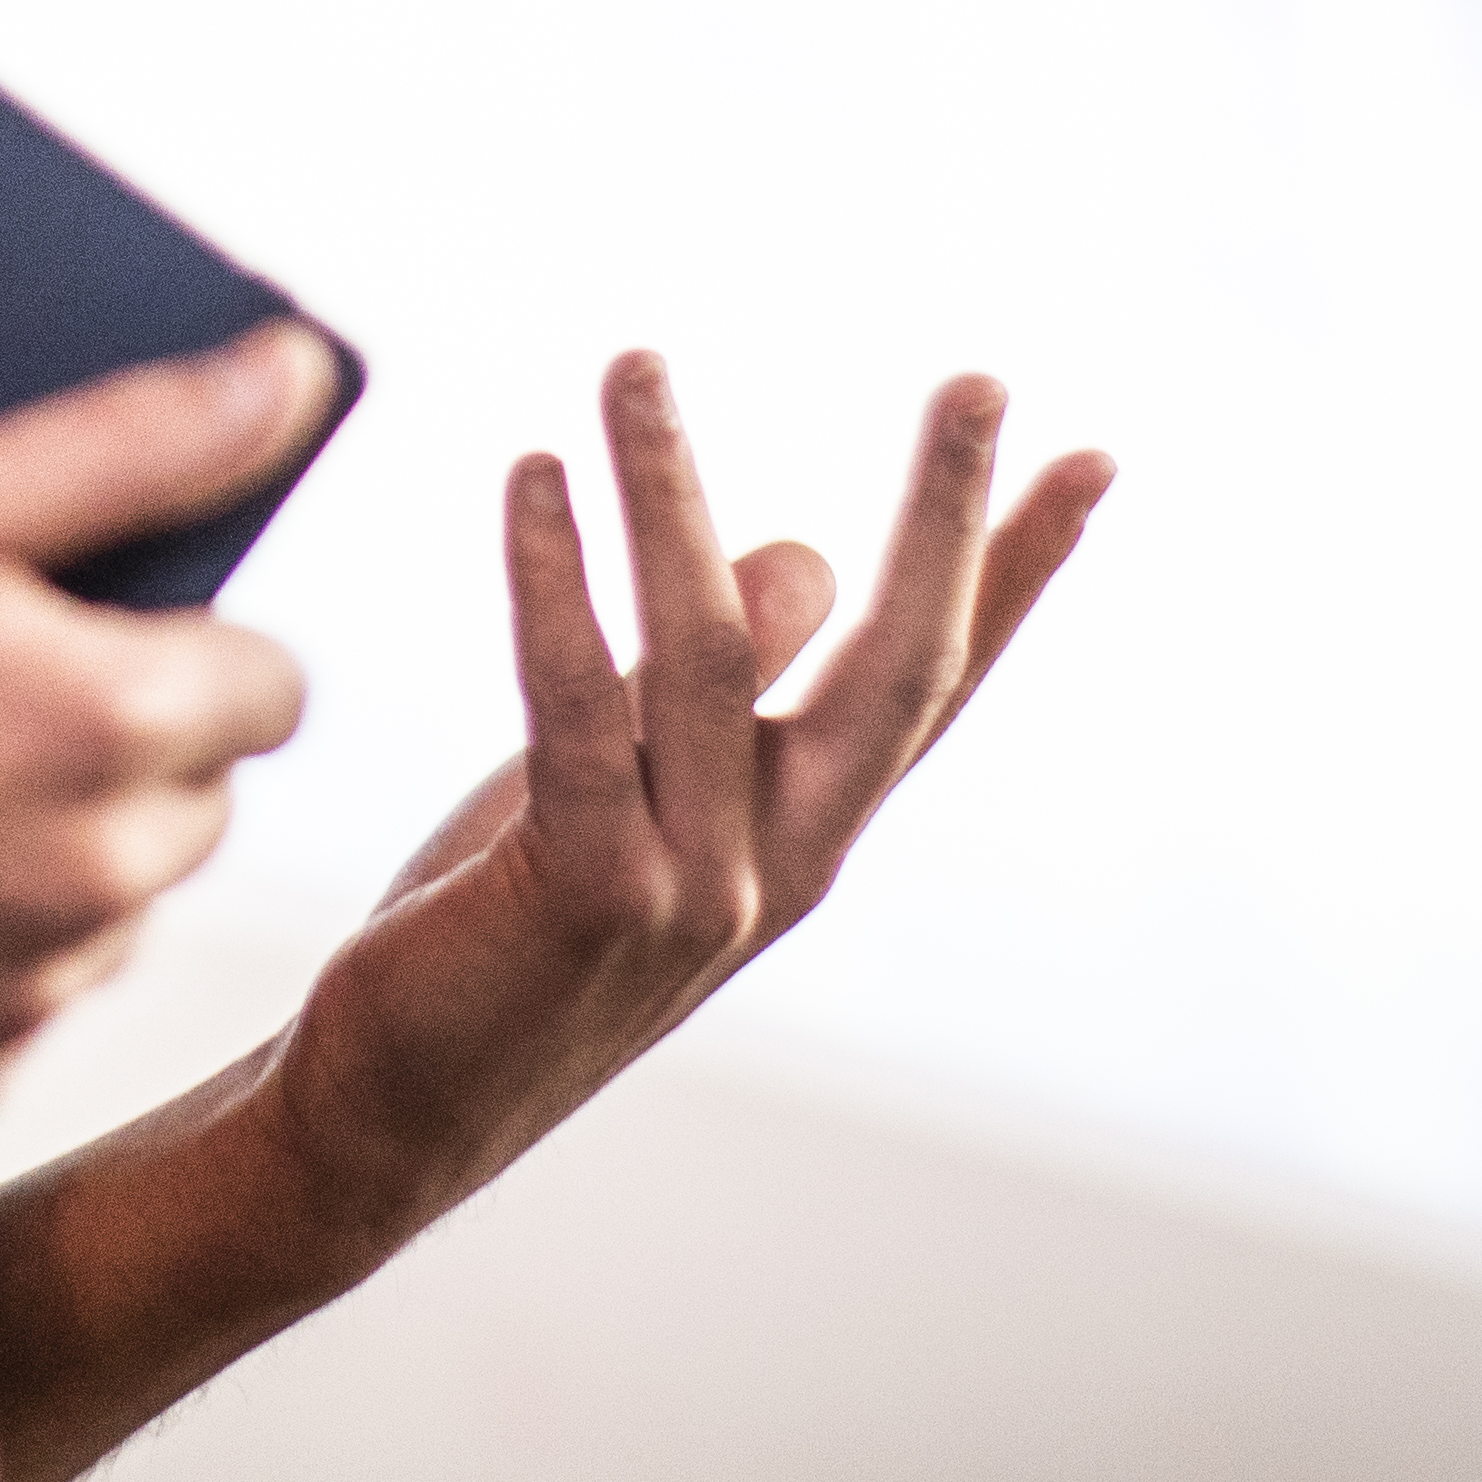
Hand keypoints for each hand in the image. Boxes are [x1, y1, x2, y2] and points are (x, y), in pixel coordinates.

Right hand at [0, 322, 332, 1173]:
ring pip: (101, 919)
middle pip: (194, 809)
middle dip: (113, 757)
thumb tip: (297, 374)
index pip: (270, 691)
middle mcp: (85, 888)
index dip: (179, 646)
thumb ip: (132, 443)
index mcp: (101, 725)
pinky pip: (1, 1021)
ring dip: (36, 868)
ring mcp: (10, 1011)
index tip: (69, 629)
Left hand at [258, 355, 1110, 1245]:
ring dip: (673, 491)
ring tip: (635, 365)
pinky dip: (556, 580)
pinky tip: (533, 478)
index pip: (938, 683)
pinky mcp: (579, 892)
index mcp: (806, 831)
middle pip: (895, 667)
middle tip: (982, 382)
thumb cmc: (508, 929)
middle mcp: (779, 860)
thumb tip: (808, 550)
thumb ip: (719, 685)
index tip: (1090, 456)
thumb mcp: (631, 786)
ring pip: (711, 649)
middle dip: (946, 521)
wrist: (392, 1116)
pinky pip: (577, 709)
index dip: (1017, 573)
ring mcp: (692, 887)